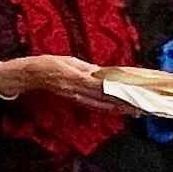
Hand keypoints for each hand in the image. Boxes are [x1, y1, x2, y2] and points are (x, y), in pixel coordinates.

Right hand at [0, 55, 131, 111]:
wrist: (29, 75)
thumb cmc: (47, 64)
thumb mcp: (68, 60)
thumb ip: (86, 68)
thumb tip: (102, 73)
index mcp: (76, 78)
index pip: (102, 87)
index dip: (119, 92)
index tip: (134, 93)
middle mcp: (78, 91)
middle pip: (105, 100)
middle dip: (124, 104)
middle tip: (142, 108)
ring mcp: (76, 97)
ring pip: (102, 105)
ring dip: (119, 109)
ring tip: (135, 111)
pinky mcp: (75, 100)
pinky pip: (95, 105)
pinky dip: (108, 108)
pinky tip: (118, 109)